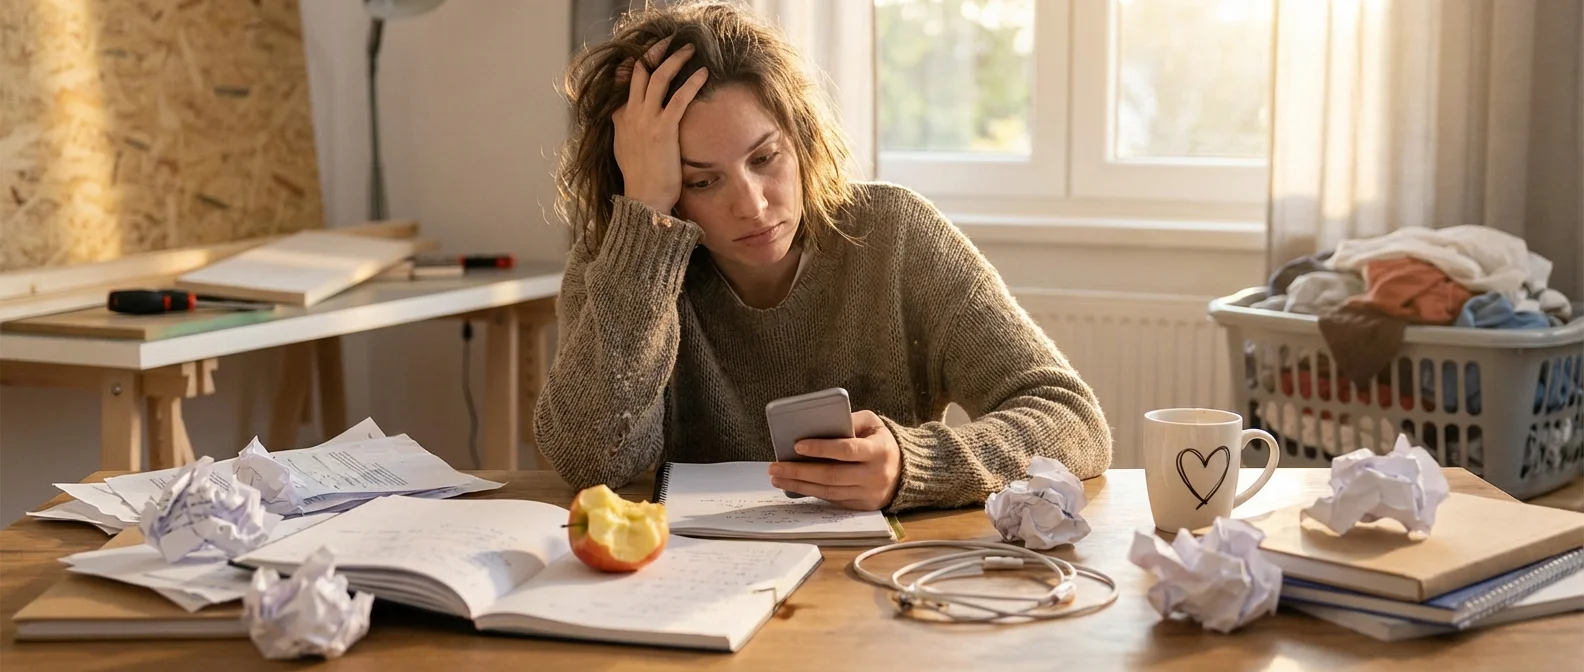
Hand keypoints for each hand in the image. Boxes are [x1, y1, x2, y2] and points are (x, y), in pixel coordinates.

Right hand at [612, 37, 708, 214]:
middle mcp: (630, 115)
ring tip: (689, 49)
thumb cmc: (640, 180)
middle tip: (669, 41)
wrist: (644, 200)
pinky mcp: (663, 130)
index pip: (623, 81)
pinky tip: (703, 73)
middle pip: (639, 72)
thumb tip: (628, 122)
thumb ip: (625, 130)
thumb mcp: (624, 150)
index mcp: (620, 119)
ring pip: (657, 78)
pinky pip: (679, 98)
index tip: (647, 53)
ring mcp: (645, 121)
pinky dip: (691, 83)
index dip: (635, 64)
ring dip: (674, 59)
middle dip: (654, 51)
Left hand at [768, 411, 901, 510]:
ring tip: (778, 477)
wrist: (905, 471)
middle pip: (832, 475)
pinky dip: (812, 492)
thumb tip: (818, 426)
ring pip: (829, 491)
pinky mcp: (862, 506)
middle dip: (800, 471)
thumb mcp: (872, 424)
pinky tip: (794, 484)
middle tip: (775, 466)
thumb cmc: (882, 442)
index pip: (847, 450)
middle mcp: (875, 475)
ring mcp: (869, 494)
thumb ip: (849, 421)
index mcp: (879, 451)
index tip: (797, 445)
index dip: (821, 448)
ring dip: (800, 485)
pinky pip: (832, 500)